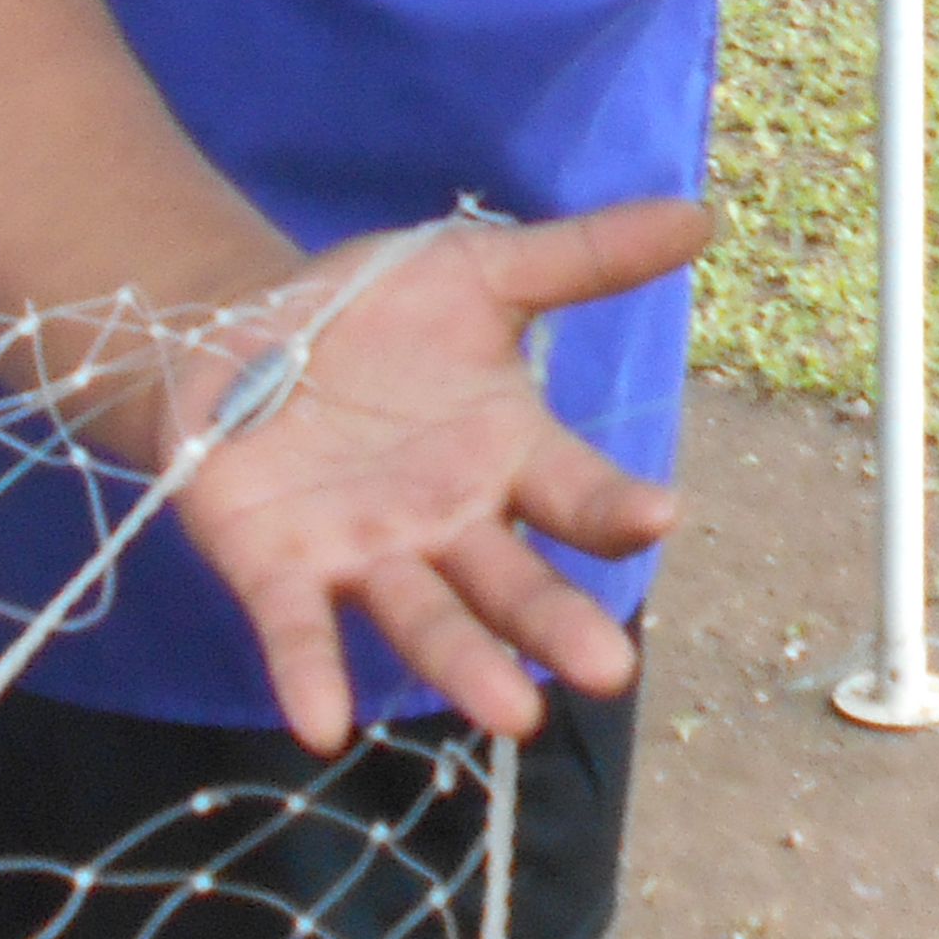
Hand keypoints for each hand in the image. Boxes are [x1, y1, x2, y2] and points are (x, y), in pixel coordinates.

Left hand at [160, 199, 705, 749]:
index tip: (659, 517)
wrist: (239, 325)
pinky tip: (322, 723)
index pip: (575, 491)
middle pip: (512, 582)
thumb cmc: (374, 312)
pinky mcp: (279, 569)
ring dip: (465, 666)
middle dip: (556, 624)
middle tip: (610, 672)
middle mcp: (447, 522)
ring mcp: (366, 553)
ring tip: (513, 715)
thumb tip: (700, 215)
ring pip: (425, 619)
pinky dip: (311, 674)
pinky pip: (298, 628)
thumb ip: (584, 257)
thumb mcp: (478, 271)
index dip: (615, 508)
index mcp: (505, 455)